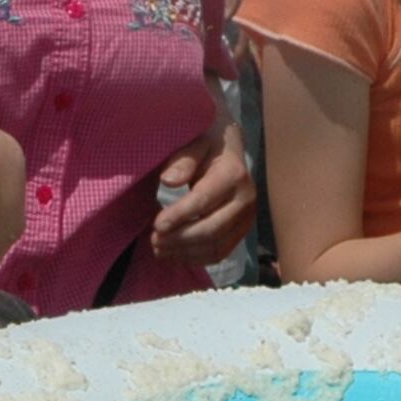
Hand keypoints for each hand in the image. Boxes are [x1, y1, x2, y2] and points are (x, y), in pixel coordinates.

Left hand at [148, 114, 255, 269]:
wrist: (229, 149)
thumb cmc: (207, 143)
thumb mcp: (195, 142)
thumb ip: (183, 159)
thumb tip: (167, 180)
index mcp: (234, 173)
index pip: (203, 201)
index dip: (178, 216)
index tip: (156, 225)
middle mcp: (246, 199)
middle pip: (211, 230)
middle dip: (179, 239)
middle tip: (154, 240)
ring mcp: (247, 218)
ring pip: (215, 247)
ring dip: (185, 252)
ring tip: (159, 249)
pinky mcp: (242, 232)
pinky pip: (219, 253)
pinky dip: (195, 258)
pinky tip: (175, 253)